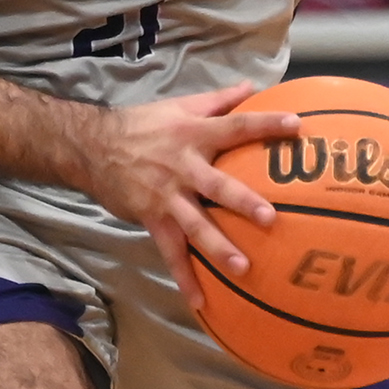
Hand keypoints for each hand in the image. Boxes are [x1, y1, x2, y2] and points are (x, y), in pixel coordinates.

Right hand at [79, 83, 303, 305]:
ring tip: (242, 268)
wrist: (92, 147)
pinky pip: (170, 252)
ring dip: (218, 248)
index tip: (296, 127)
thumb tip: (253, 86)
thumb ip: (219, 99)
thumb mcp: (180, 105)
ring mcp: (167, 196)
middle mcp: (183, 166)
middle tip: (269, 218)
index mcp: (194, 134)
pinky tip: (201, 302)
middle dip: (242, 202)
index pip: (236, 127)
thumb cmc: (142, 125)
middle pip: (217, 185)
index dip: (265, 125)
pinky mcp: (152, 218)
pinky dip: (184, 278)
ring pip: (195, 225)